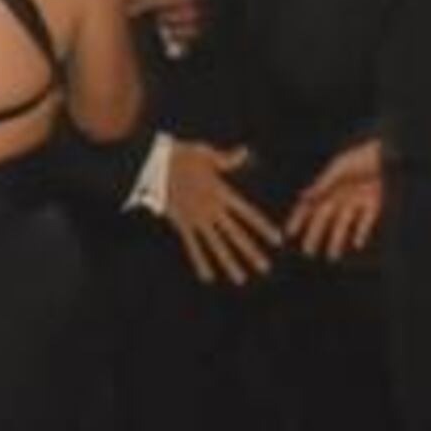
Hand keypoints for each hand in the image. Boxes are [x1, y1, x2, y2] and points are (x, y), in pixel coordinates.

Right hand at [163, 140, 279, 286]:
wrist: (153, 164)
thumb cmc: (180, 155)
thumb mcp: (206, 154)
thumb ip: (227, 159)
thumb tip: (245, 151)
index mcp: (221, 193)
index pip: (247, 214)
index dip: (262, 227)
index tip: (278, 240)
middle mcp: (211, 210)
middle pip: (235, 234)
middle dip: (251, 252)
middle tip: (265, 268)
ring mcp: (196, 219)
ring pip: (216, 245)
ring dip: (229, 263)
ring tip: (241, 279)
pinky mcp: (181, 223)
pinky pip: (192, 246)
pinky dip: (200, 262)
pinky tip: (208, 277)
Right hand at [288, 137, 386, 258]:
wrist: (390, 152)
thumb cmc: (362, 156)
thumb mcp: (339, 168)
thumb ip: (322, 184)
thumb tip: (303, 197)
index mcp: (329, 186)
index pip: (309, 206)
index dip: (298, 220)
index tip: (289, 234)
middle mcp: (340, 196)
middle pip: (324, 219)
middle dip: (314, 235)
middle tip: (308, 252)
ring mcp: (356, 200)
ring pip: (342, 224)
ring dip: (336, 239)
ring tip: (332, 256)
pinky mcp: (374, 204)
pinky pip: (365, 222)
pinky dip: (360, 232)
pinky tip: (356, 244)